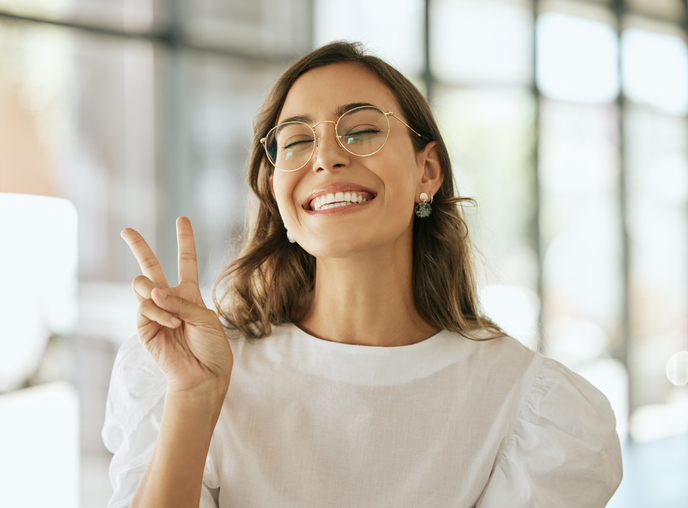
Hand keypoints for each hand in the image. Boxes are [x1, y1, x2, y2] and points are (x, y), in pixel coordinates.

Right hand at [121, 217, 232, 395]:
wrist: (203, 374)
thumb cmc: (211, 347)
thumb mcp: (205, 318)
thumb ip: (182, 302)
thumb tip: (152, 292)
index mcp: (190, 293)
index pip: (186, 261)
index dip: (185, 240)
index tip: (182, 219)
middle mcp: (170, 298)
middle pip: (150, 265)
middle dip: (138, 247)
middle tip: (126, 230)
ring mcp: (154, 311)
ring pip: (142, 284)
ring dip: (157, 295)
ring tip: (174, 316)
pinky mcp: (144, 326)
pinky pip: (145, 307)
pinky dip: (160, 313)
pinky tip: (173, 324)